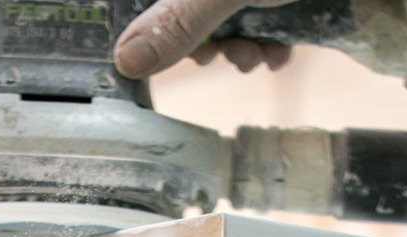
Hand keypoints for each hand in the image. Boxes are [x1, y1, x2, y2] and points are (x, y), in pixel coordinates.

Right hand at [115, 0, 294, 77]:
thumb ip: (179, 22)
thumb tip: (125, 61)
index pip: (156, 3)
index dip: (156, 25)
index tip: (168, 52)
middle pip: (191, 7)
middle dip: (206, 40)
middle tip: (222, 58)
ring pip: (231, 14)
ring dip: (240, 46)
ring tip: (258, 57)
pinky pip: (268, 15)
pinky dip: (271, 39)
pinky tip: (281, 53)